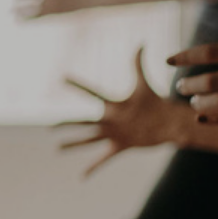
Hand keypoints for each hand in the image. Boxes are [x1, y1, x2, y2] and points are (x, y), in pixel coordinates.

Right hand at [55, 49, 189, 175]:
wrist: (168, 122)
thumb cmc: (155, 102)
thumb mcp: (144, 83)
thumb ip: (139, 64)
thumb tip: (140, 42)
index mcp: (113, 104)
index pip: (92, 92)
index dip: (77, 84)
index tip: (61, 77)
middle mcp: (109, 119)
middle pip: (84, 121)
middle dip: (66, 123)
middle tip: (49, 125)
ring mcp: (114, 133)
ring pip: (89, 139)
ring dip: (74, 144)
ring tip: (57, 148)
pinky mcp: (121, 145)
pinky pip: (104, 158)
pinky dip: (93, 167)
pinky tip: (81, 176)